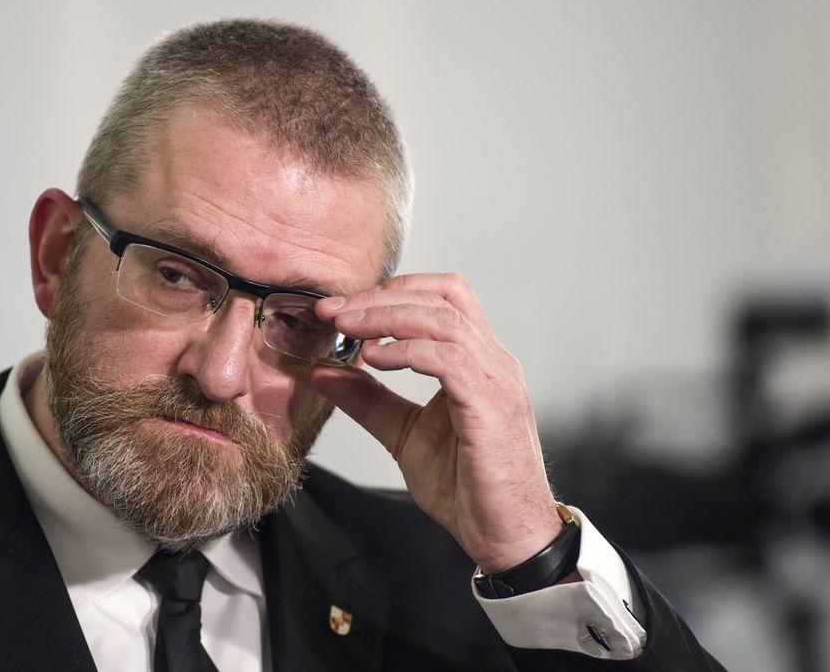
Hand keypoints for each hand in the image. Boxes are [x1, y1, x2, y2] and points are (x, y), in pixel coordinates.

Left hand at [313, 273, 562, 571]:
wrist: (506, 536)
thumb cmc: (468, 488)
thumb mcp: (403, 434)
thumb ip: (368, 400)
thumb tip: (323, 370)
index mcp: (477, 361)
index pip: (441, 296)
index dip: (390, 292)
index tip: (340, 307)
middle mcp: (493, 361)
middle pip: (443, 294)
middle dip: (382, 296)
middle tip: (335, 310)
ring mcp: (497, 380)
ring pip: (444, 318)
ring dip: (388, 317)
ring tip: (348, 328)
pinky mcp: (492, 405)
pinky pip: (448, 358)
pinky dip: (407, 350)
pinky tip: (375, 360)